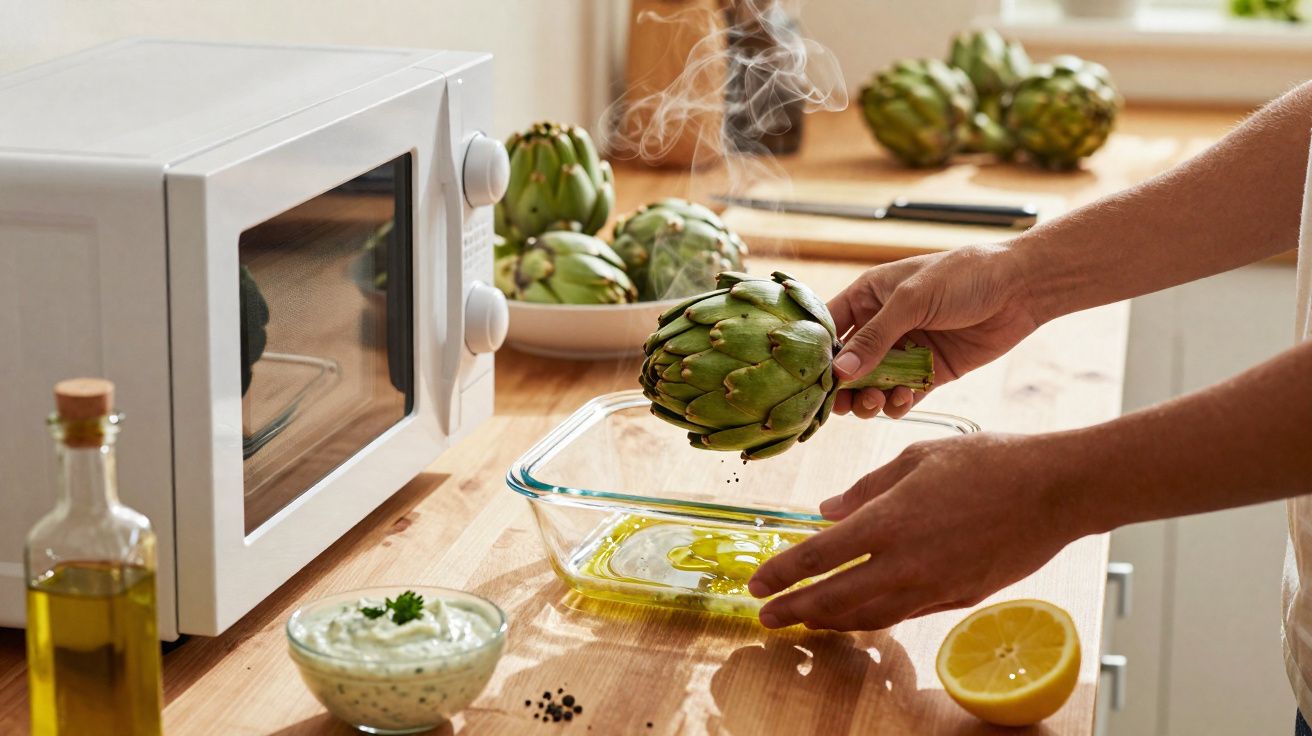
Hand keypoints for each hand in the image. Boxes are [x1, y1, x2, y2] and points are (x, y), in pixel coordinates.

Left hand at [747, 432, 1091, 630]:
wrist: (1056, 490)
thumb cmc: (989, 461)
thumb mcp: (917, 458)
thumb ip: (866, 488)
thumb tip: (826, 511)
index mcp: (887, 521)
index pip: (816, 558)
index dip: (780, 574)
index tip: (755, 583)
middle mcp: (904, 563)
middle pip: (833, 600)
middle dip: (793, 610)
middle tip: (766, 615)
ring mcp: (933, 587)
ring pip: (867, 617)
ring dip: (829, 621)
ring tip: (804, 619)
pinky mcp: (958, 599)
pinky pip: (903, 614)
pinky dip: (871, 617)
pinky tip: (858, 612)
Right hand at [828, 244, 1040, 418]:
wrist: (1020, 288)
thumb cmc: (963, 276)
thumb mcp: (912, 301)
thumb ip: (875, 337)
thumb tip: (839, 372)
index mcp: (869, 297)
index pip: (829, 328)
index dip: (816, 353)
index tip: (809, 379)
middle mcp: (883, 325)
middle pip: (847, 364)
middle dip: (842, 387)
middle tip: (842, 405)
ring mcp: (906, 351)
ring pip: (872, 385)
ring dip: (868, 399)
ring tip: (874, 403)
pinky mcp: (930, 372)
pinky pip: (904, 396)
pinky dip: (898, 404)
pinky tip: (904, 401)